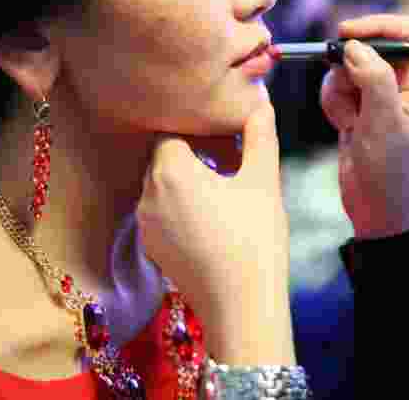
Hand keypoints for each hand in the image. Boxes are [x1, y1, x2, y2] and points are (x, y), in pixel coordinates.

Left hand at [136, 102, 294, 363]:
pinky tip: (211, 216)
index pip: (171, 129)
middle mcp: (147, 194)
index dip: (197, 127)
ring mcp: (145, 225)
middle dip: (191, 152)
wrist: (242, 306)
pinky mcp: (151, 249)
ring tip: (221, 186)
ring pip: (160, 186)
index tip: (222, 134)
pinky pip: (161, 213)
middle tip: (226, 156)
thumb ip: (259, 133)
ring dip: (185, 180)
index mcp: (169, 170)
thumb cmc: (255, 237)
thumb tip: (260, 100)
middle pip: (162, 157)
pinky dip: (180, 206)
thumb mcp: (263, 179)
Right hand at [319, 14, 408, 238]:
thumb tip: (354, 46)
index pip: (406, 32)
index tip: (346, 33)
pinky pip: (338, 89)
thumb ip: (373, 78)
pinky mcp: (360, 110)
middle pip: (369, 46)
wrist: (379, 213)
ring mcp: (379, 97)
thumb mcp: (384, 122)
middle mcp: (403, 85)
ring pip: (348, 67)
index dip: (377, 25)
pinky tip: (343, 126)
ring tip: (348, 119)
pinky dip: (333, 102)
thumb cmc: (392, 172)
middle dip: (348, 63)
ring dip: (338, 88)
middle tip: (340, 85)